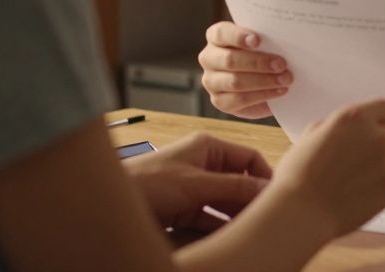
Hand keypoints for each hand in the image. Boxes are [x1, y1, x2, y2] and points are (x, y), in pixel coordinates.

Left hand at [123, 132, 271, 231]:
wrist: (106, 204)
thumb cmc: (145, 183)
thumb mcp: (196, 184)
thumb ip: (234, 187)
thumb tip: (267, 189)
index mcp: (208, 147)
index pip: (249, 158)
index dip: (265, 176)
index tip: (278, 196)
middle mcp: (203, 165)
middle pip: (240, 183)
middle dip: (252, 200)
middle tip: (268, 218)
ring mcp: (194, 189)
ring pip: (226, 204)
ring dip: (237, 216)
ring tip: (252, 230)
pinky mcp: (184, 210)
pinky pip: (211, 219)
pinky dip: (221, 228)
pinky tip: (231, 238)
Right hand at [198, 21, 292, 118]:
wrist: (260, 80)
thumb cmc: (261, 53)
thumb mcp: (262, 43)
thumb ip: (265, 40)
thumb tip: (283, 41)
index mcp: (216, 37)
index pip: (221, 33)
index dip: (238, 36)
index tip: (258, 40)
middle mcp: (208, 58)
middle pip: (229, 60)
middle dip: (258, 63)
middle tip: (281, 64)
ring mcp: (211, 81)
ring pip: (235, 82)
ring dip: (263, 81)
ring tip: (284, 80)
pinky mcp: (219, 101)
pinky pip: (239, 99)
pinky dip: (262, 95)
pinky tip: (278, 91)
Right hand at [264, 99, 384, 238]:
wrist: (301, 211)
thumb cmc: (298, 172)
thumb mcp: (312, 134)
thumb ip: (339, 125)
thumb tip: (350, 129)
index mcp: (356, 117)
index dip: (377, 119)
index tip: (369, 129)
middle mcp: (376, 137)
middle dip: (382, 141)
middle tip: (361, 155)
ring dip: (382, 164)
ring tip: (355, 178)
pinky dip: (378, 187)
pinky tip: (356, 194)